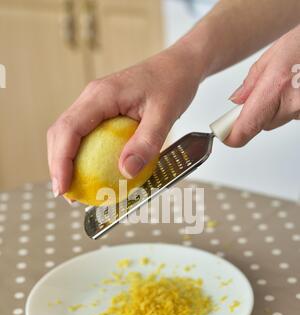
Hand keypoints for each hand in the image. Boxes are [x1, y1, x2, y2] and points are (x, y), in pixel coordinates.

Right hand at [47, 46, 201, 196]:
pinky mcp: (102, 112)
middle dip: (56, 165)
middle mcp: (91, 98)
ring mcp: (95, 104)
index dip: (60, 161)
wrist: (178, 66)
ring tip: (74, 188)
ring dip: (65, 162)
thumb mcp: (165, 114)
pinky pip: (85, 135)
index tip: (63, 187)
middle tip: (66, 194)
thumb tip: (126, 172)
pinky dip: (82, 156)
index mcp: (100, 95)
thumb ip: (146, 142)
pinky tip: (92, 174)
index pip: (69, 129)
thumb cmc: (173, 84)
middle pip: (60, 133)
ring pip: (68, 134)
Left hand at [226, 24, 299, 146]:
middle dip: (260, 110)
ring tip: (291, 80)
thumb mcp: (276, 53)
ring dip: (280, 105)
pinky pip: (295, 114)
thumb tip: (236, 102)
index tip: (225, 135)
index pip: (246, 127)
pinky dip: (294, 103)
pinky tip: (299, 85)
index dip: (232, 135)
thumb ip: (252, 82)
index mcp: (276, 87)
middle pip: (263, 123)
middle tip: (268, 88)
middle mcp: (293, 104)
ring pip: (280, 118)